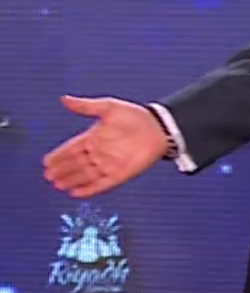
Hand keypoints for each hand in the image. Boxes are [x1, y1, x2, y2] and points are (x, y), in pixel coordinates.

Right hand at [44, 95, 169, 197]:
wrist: (160, 126)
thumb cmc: (136, 115)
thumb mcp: (108, 108)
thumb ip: (85, 106)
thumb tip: (64, 99)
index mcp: (94, 137)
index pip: (72, 149)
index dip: (59, 156)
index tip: (46, 162)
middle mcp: (100, 152)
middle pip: (76, 164)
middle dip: (63, 170)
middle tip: (49, 175)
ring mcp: (109, 164)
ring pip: (86, 175)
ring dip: (72, 180)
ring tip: (58, 184)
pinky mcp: (121, 174)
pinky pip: (102, 184)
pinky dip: (89, 189)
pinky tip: (76, 193)